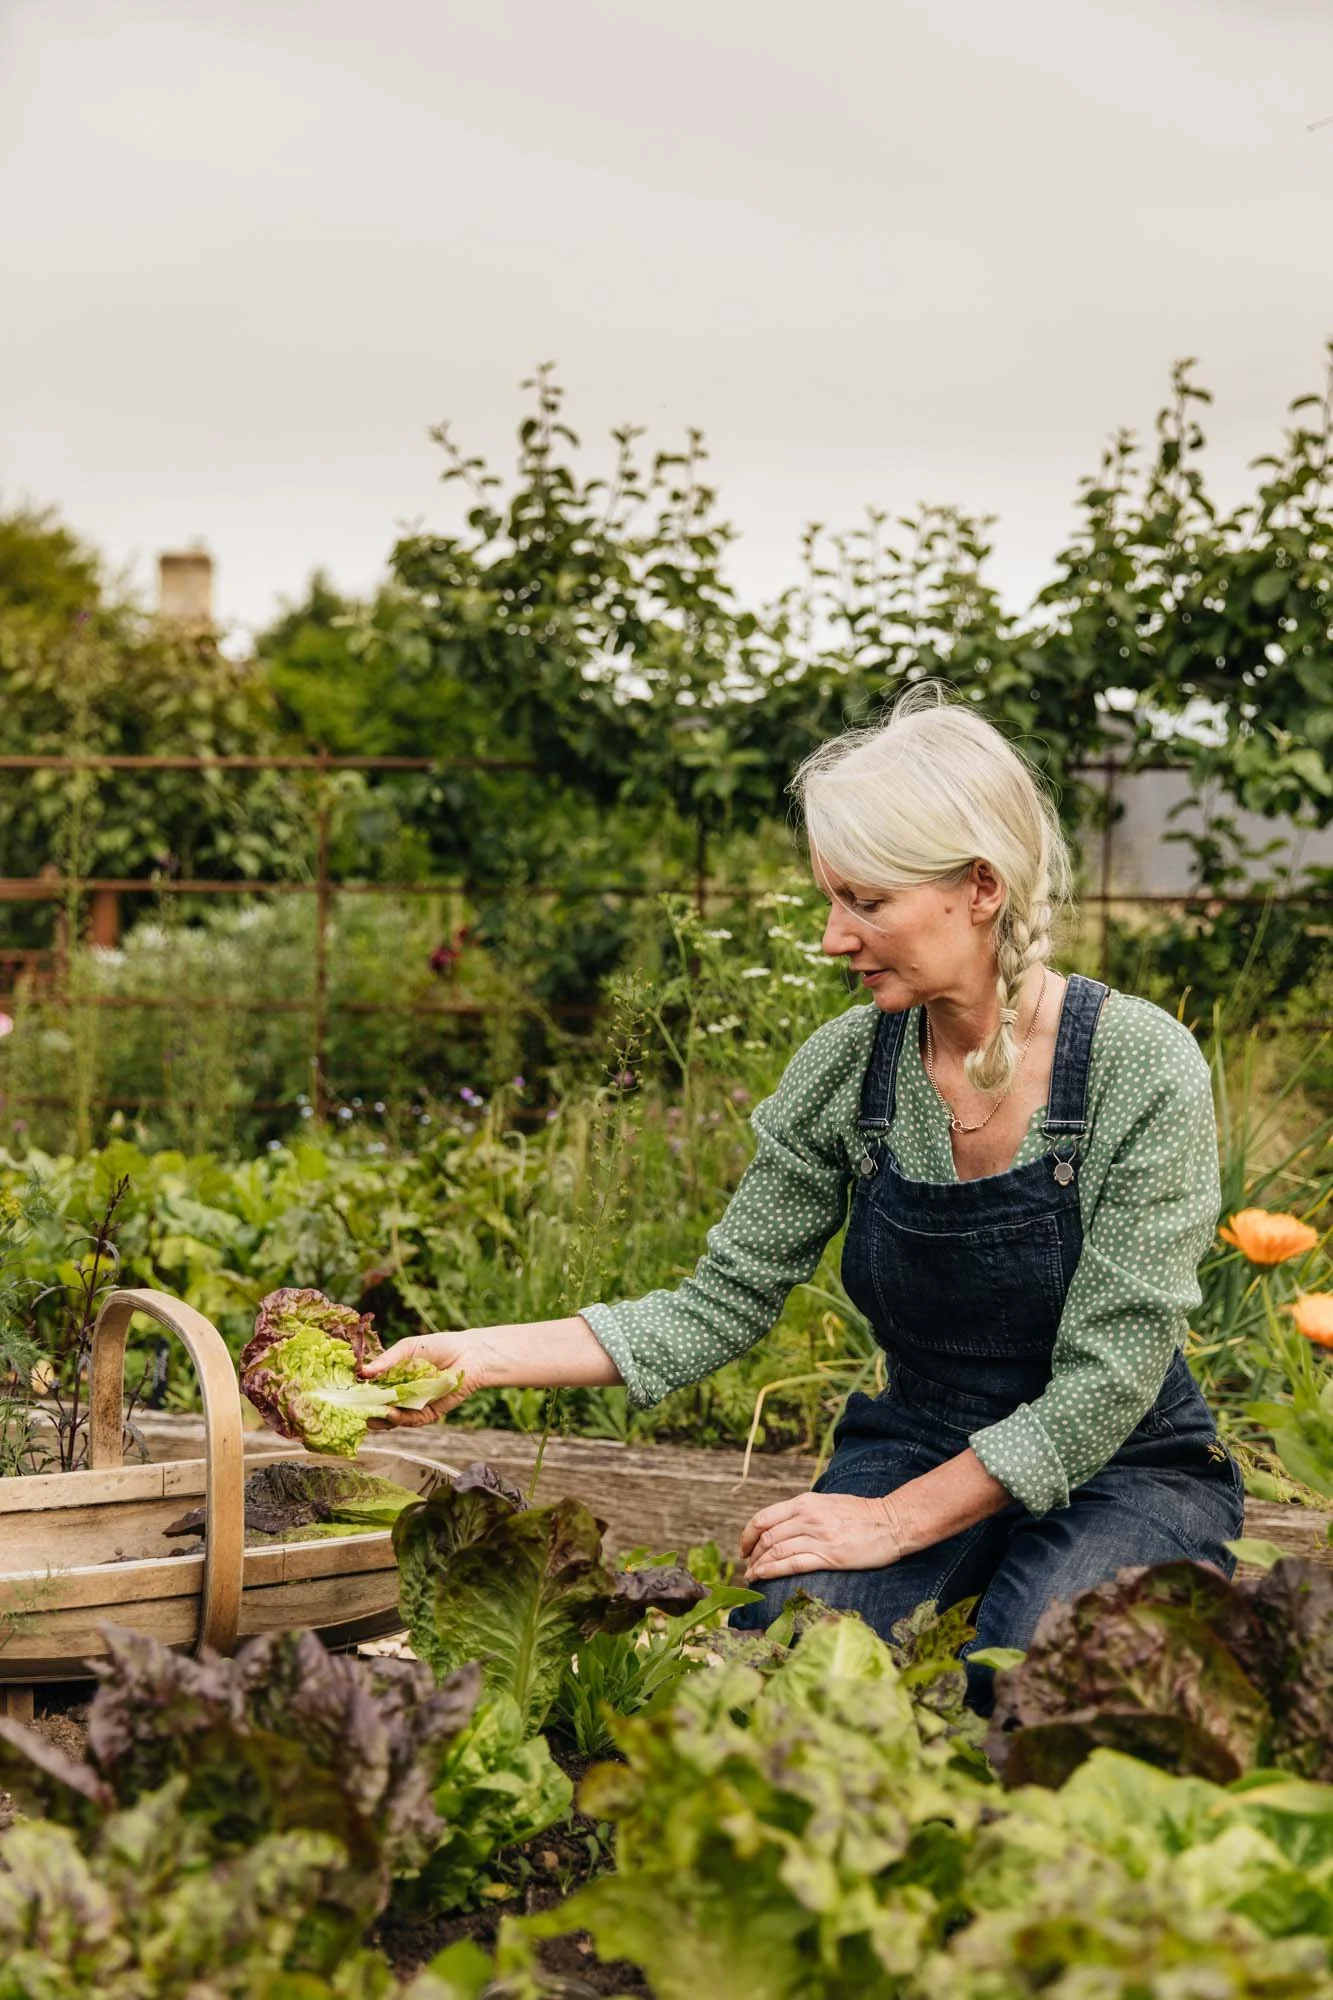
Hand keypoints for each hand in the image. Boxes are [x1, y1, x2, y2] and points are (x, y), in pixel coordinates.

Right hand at [358, 1329, 489, 1428]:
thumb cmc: (438, 1347)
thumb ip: (387, 1361)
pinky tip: (391, 1413)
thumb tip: (363, 1373)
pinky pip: (410, 1420)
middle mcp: (399, 1394)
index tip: (341, 1395)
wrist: (470, 1355)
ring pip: (390, 1418)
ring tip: (368, 1414)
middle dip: (363, 1411)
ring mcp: (412, 1405)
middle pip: (376, 1407)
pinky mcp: (426, 1414)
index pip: (368, 1389)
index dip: (355, 1393)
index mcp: (391, 1377)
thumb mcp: (408, 1349)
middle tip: (350, 1411)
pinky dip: (400, 1419)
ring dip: (379, 1418)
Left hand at [740, 1489, 907, 1582]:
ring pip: (776, 1550)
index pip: (764, 1517)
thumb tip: (783, 1526)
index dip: (748, 1534)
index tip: (744, 1547)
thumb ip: (805, 1512)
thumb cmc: (862, 1514)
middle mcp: (808, 1517)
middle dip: (752, 1553)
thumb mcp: (828, 1503)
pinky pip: (793, 1564)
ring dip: (759, 1565)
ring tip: (752, 1575)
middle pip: (767, 1536)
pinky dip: (773, 1571)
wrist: (893, 1522)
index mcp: (806, 1502)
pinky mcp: (830, 1556)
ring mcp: (818, 1537)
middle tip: (747, 1566)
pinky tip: (764, 1577)